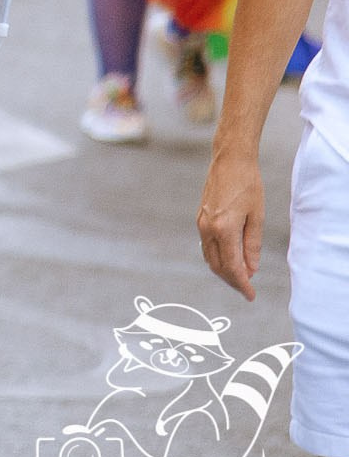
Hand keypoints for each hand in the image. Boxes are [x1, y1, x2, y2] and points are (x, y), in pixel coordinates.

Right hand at [198, 150, 264, 299]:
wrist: (230, 161)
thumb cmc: (248, 185)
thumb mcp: (257, 216)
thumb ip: (252, 244)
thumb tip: (251, 268)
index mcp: (224, 229)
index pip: (232, 267)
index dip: (242, 284)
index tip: (251, 295)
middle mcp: (208, 229)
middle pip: (217, 266)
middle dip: (232, 281)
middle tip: (247, 289)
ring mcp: (201, 223)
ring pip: (209, 257)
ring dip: (224, 271)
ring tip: (241, 276)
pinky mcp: (200, 218)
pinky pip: (206, 246)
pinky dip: (218, 258)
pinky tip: (230, 258)